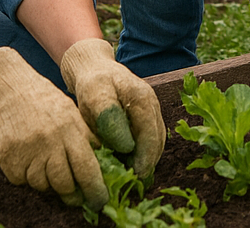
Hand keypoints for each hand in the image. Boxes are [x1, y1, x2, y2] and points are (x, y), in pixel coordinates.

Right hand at [0, 47, 106, 209]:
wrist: (9, 91)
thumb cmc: (45, 102)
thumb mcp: (72, 112)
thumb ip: (87, 135)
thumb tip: (105, 160)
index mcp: (69, 128)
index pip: (87, 167)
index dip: (95, 188)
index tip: (101, 201)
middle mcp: (49, 141)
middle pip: (64, 183)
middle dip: (72, 194)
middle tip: (76, 196)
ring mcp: (26, 151)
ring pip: (42, 185)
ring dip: (48, 184)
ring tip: (49, 169)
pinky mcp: (7, 159)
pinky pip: (22, 181)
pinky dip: (27, 177)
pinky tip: (29, 160)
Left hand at [59, 38, 164, 178]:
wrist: (94, 67)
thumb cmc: (92, 83)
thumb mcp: (95, 97)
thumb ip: (110, 119)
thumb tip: (126, 146)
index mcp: (142, 98)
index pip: (150, 135)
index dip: (144, 158)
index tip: (134, 176)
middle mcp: (152, 102)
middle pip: (158, 139)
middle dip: (148, 161)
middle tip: (133, 181)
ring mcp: (151, 107)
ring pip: (157, 138)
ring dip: (147, 157)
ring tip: (131, 174)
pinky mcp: (146, 112)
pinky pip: (151, 135)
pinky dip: (145, 150)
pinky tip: (131, 161)